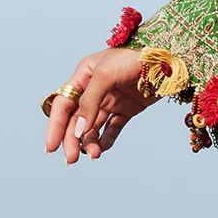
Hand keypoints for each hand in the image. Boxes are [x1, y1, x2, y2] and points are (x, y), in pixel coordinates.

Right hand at [43, 48, 152, 164]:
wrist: (167, 58)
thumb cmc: (133, 57)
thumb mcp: (105, 75)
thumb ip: (89, 102)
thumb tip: (78, 130)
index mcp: (83, 76)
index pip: (63, 104)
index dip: (55, 126)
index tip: (50, 148)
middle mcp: (94, 89)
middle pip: (76, 119)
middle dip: (72, 140)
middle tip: (71, 159)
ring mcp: (111, 100)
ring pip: (93, 127)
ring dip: (90, 142)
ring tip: (94, 154)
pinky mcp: (127, 109)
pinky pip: (113, 128)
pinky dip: (107, 140)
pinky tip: (103, 149)